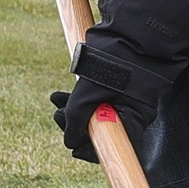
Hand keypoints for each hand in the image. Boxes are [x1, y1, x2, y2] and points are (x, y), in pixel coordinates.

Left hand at [53, 30, 177, 163]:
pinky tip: (61, 95)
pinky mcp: (121, 89)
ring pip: (97, 114)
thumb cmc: (112, 67)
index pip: (111, 148)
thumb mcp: (86, 96)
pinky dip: (82, 99)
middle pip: (101, 131)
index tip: (73, 150)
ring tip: (55, 99)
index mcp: (132, 123)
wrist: (133, 35)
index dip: (90, 151)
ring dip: (74, 110)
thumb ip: (75, 120)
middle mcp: (133, 116)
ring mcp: (127, 102)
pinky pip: (100, 101)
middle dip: (76, 125)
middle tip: (57, 116)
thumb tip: (70, 141)